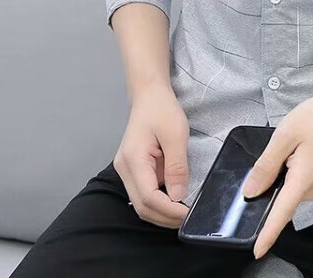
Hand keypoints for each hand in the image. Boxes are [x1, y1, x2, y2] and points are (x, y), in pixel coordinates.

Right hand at [113, 79, 190, 228]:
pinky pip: (143, 192)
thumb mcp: (176, 134)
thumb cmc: (162, 109)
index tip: (188, 214)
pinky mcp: (133, 168)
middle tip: (188, 219)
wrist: (150, 94)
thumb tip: (178, 195)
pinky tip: (174, 200)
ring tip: (183, 212)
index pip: (148, 197)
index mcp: (133, 159)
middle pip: (141, 206)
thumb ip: (177, 166)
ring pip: (140, 202)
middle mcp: (124, 168)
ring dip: (161, 212)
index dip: (169, 210)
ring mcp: (126, 169)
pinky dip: (158, 201)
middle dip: (164, 217)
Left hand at [241, 78, 312, 258]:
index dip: (268, 233)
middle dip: (270, 181)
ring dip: (280, 173)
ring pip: (288, 187)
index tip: (256, 251)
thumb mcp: (286, 134)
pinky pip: (296, 181)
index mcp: (304, 179)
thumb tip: (251, 190)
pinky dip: (289, 170)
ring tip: (291, 143)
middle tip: (279, 148)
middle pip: (281, 197)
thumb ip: (267, 164)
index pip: (282, 213)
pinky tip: (295, 148)